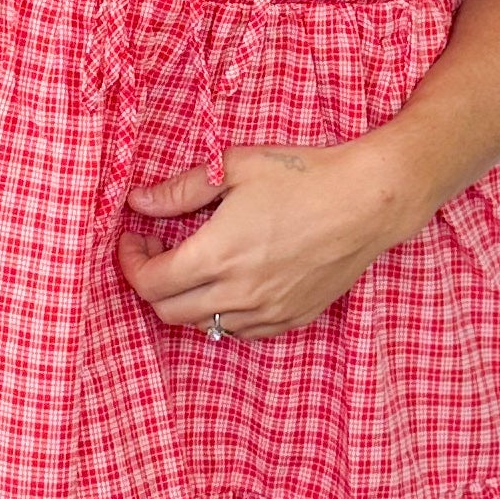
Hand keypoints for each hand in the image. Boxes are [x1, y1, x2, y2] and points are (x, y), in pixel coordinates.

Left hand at [113, 138, 427, 339]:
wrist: (369, 201)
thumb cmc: (304, 176)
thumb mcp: (235, 167)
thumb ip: (181, 190)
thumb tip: (138, 202)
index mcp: (217, 255)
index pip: (150, 283)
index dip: (130, 263)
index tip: (135, 240)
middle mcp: (239, 293)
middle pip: (168, 313)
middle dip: (152, 284)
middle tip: (159, 250)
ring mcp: (268, 312)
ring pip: (204, 326)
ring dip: (187, 301)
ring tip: (196, 265)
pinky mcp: (292, 318)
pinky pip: (242, 331)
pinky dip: (223, 313)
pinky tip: (232, 281)